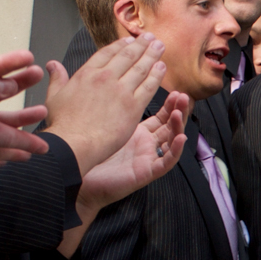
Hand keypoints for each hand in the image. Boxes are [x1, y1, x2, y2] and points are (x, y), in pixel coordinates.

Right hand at [44, 36, 167, 175]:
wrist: (75, 143)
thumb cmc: (63, 125)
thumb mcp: (54, 97)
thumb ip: (57, 79)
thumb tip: (52, 65)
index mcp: (86, 74)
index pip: (106, 53)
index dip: (119, 45)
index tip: (128, 40)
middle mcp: (105, 78)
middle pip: (127, 56)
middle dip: (140, 45)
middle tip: (150, 38)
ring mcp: (120, 91)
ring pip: (140, 68)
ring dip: (152, 55)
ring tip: (160, 46)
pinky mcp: (133, 106)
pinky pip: (148, 87)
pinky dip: (156, 75)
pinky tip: (162, 67)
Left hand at [74, 92, 190, 218]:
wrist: (77, 176)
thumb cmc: (86, 153)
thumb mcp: (100, 124)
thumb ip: (107, 106)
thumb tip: (107, 83)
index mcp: (137, 133)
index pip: (160, 116)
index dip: (169, 104)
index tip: (174, 90)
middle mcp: (145, 145)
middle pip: (169, 126)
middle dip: (178, 110)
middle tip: (182, 96)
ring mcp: (147, 159)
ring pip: (171, 142)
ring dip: (178, 127)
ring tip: (180, 112)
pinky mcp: (146, 172)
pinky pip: (166, 162)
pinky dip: (176, 151)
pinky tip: (181, 138)